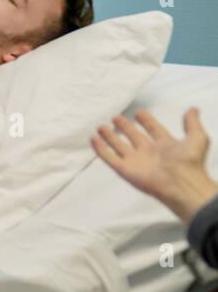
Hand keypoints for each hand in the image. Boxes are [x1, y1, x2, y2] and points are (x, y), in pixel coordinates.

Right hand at [92, 108, 217, 220]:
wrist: (181, 182)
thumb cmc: (190, 162)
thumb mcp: (197, 138)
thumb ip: (192, 123)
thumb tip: (193, 109)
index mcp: (165, 145)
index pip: (153, 129)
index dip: (147, 121)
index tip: (139, 112)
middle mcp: (149, 152)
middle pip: (134, 137)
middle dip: (125, 127)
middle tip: (116, 118)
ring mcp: (136, 161)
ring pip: (119, 146)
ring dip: (110, 137)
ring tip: (101, 126)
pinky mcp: (125, 169)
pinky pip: (109, 157)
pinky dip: (100, 149)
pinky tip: (93, 139)